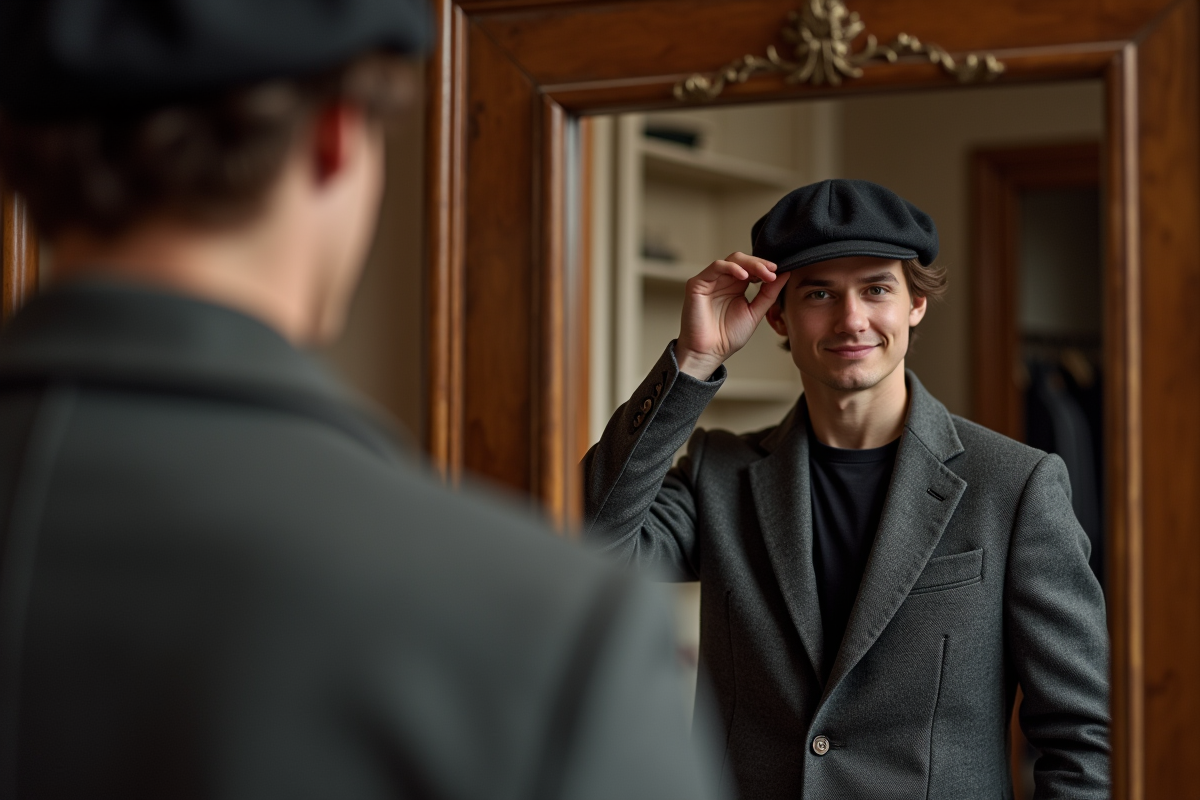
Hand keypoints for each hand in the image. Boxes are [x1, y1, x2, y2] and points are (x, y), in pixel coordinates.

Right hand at [675, 252, 788, 379]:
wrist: (709, 352)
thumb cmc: (727, 337)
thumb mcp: (754, 312)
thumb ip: (769, 294)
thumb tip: (785, 275)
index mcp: (736, 286)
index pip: (752, 268)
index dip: (765, 267)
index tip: (779, 272)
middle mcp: (723, 281)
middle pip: (743, 260)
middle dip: (760, 264)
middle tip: (773, 271)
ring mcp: (711, 280)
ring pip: (732, 260)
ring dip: (750, 264)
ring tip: (764, 274)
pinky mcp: (698, 283)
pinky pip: (716, 267)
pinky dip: (731, 268)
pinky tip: (744, 276)